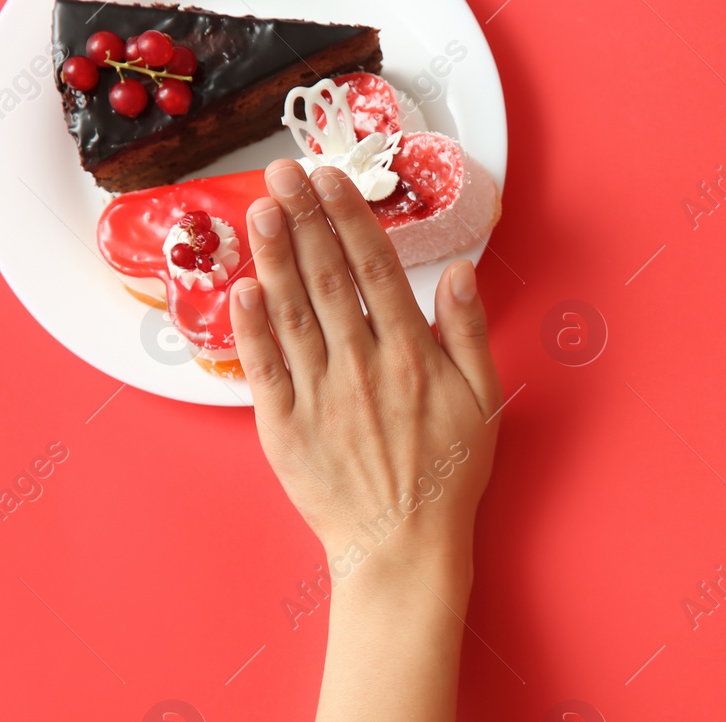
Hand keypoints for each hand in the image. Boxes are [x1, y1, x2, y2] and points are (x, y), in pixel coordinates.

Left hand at [229, 160, 501, 591]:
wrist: (404, 547)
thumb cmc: (449, 476)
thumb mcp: (483, 401)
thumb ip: (468, 333)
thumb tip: (460, 272)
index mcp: (412, 357)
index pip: (376, 271)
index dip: (349, 219)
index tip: (331, 177)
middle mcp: (362, 367)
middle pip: (327, 279)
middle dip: (303, 219)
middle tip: (282, 170)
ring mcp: (319, 396)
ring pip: (291, 312)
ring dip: (273, 256)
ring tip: (259, 208)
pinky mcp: (284, 427)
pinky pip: (263, 367)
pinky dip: (250, 326)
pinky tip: (241, 287)